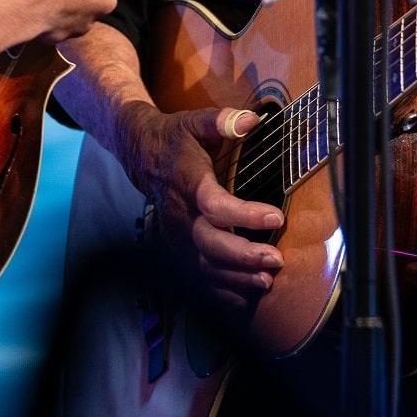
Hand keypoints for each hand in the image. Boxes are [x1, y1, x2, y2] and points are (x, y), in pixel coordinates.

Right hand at [120, 102, 283, 307]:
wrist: (141, 155)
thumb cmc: (177, 138)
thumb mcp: (196, 122)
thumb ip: (223, 122)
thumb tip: (253, 120)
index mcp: (189, 182)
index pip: (215, 204)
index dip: (245, 214)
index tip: (276, 217)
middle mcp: (180, 214)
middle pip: (210, 243)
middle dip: (243, 256)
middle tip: (276, 259)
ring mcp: (176, 235)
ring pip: (204, 265)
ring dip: (236, 277)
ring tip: (267, 281)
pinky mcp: (177, 247)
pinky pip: (197, 275)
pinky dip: (220, 290)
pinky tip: (245, 296)